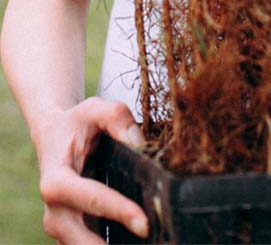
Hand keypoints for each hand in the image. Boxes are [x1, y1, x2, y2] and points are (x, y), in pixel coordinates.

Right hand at [35, 97, 147, 244]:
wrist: (54, 136)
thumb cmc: (77, 123)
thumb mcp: (94, 108)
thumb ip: (117, 117)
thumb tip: (139, 142)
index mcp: (56, 181)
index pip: (90, 199)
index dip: (118, 211)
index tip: (144, 223)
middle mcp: (54, 210)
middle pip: (80, 239)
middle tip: (148, 242)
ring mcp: (60, 226)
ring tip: (147, 244)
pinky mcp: (70, 233)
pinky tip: (135, 241)